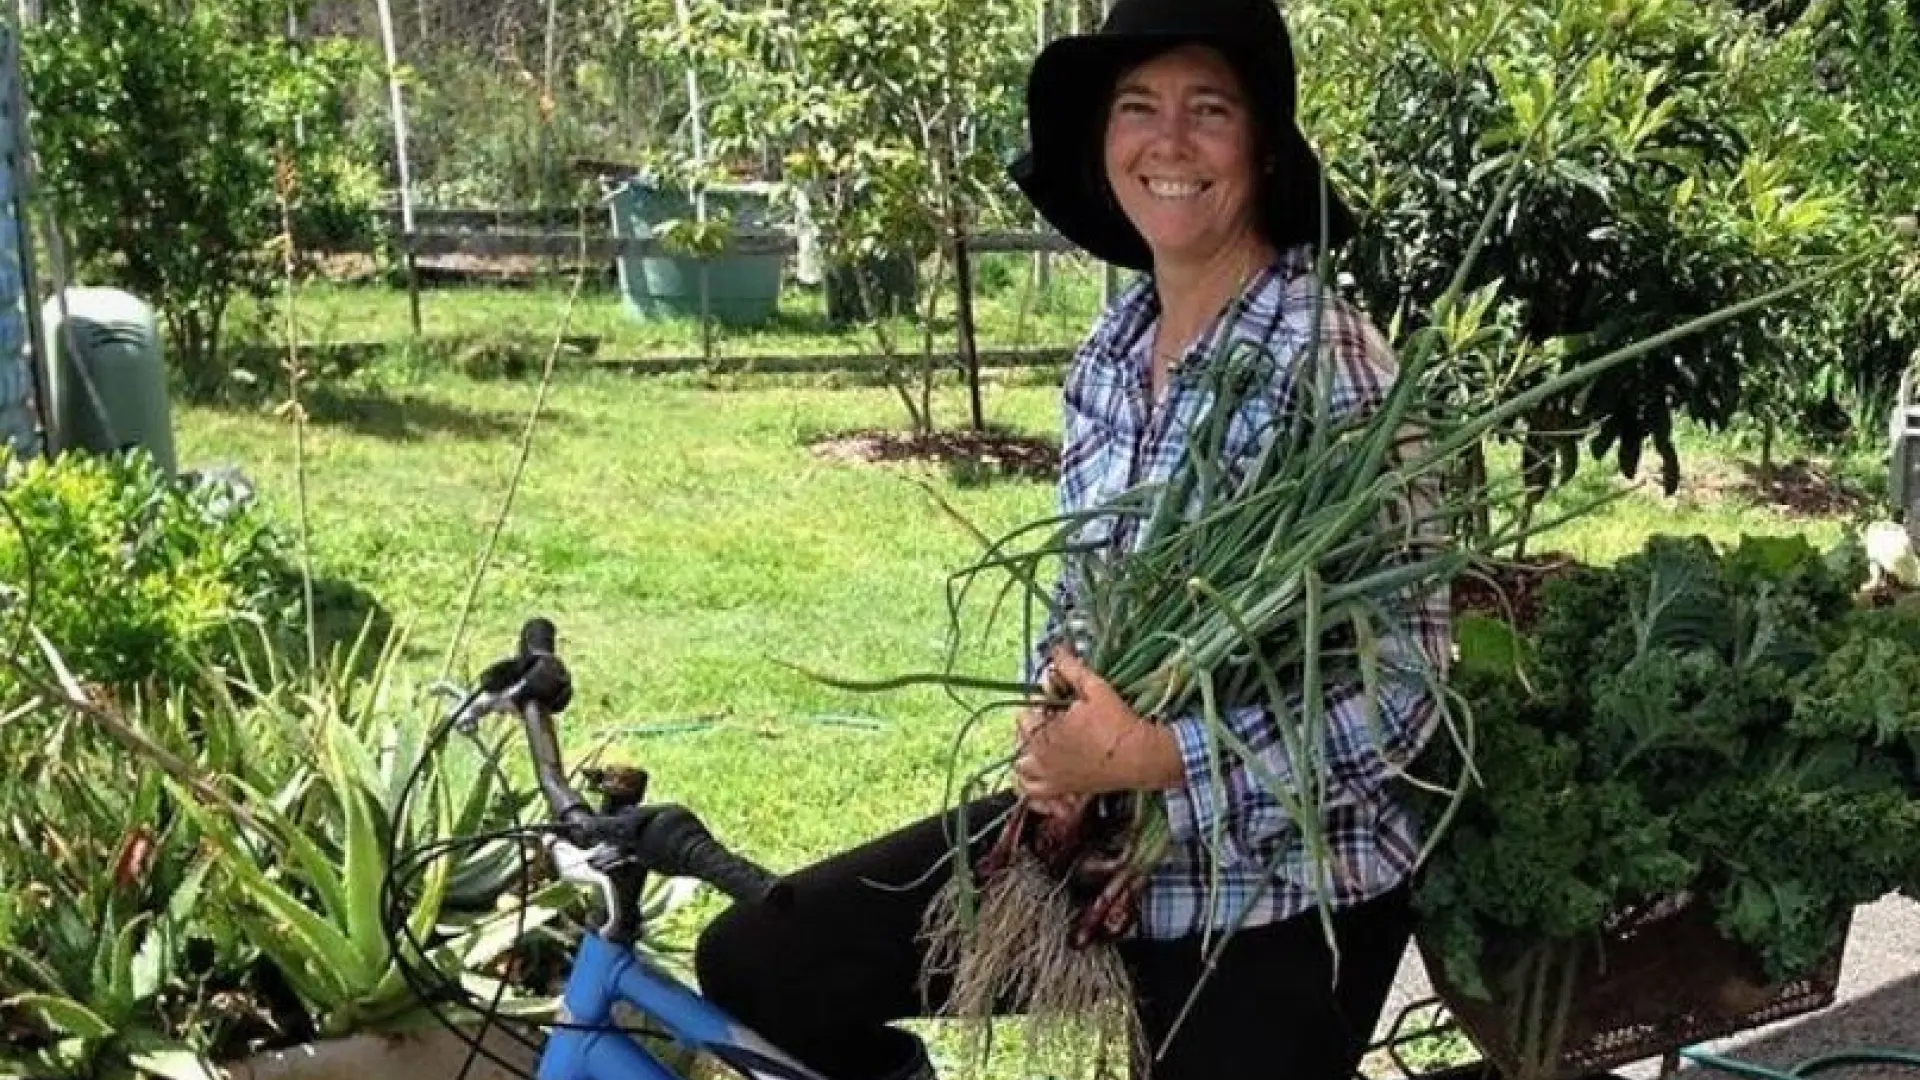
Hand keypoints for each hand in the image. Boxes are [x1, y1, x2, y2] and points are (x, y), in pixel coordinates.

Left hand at [1012, 645, 1182, 801]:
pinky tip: (1039, 770)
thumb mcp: (1095, 688)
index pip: (1026, 712)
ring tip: (1044, 741)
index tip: (1058, 697)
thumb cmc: (1117, 722)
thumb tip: (1055, 650)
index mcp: (1043, 733)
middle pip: (1021, 736)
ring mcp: (1048, 778)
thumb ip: (1071, 669)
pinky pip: (1031, 792)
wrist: (1140, 757)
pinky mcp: (1059, 790)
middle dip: (1034, 723)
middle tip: (1056, 716)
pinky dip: (1028, 784)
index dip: (1041, 701)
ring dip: (1026, 751)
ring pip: (1020, 766)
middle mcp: (1039, 758)